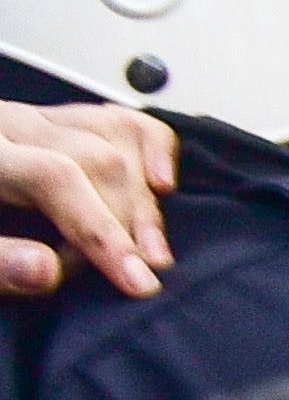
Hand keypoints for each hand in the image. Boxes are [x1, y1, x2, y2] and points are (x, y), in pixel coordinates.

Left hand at [0, 101, 172, 301]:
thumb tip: (47, 272)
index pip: (56, 177)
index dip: (101, 230)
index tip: (135, 282)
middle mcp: (12, 124)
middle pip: (96, 159)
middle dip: (126, 224)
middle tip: (134, 276)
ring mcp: (38, 118)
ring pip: (116, 138)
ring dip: (144, 200)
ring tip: (152, 250)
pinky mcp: (59, 122)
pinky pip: (121, 120)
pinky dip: (153, 148)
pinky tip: (163, 185)